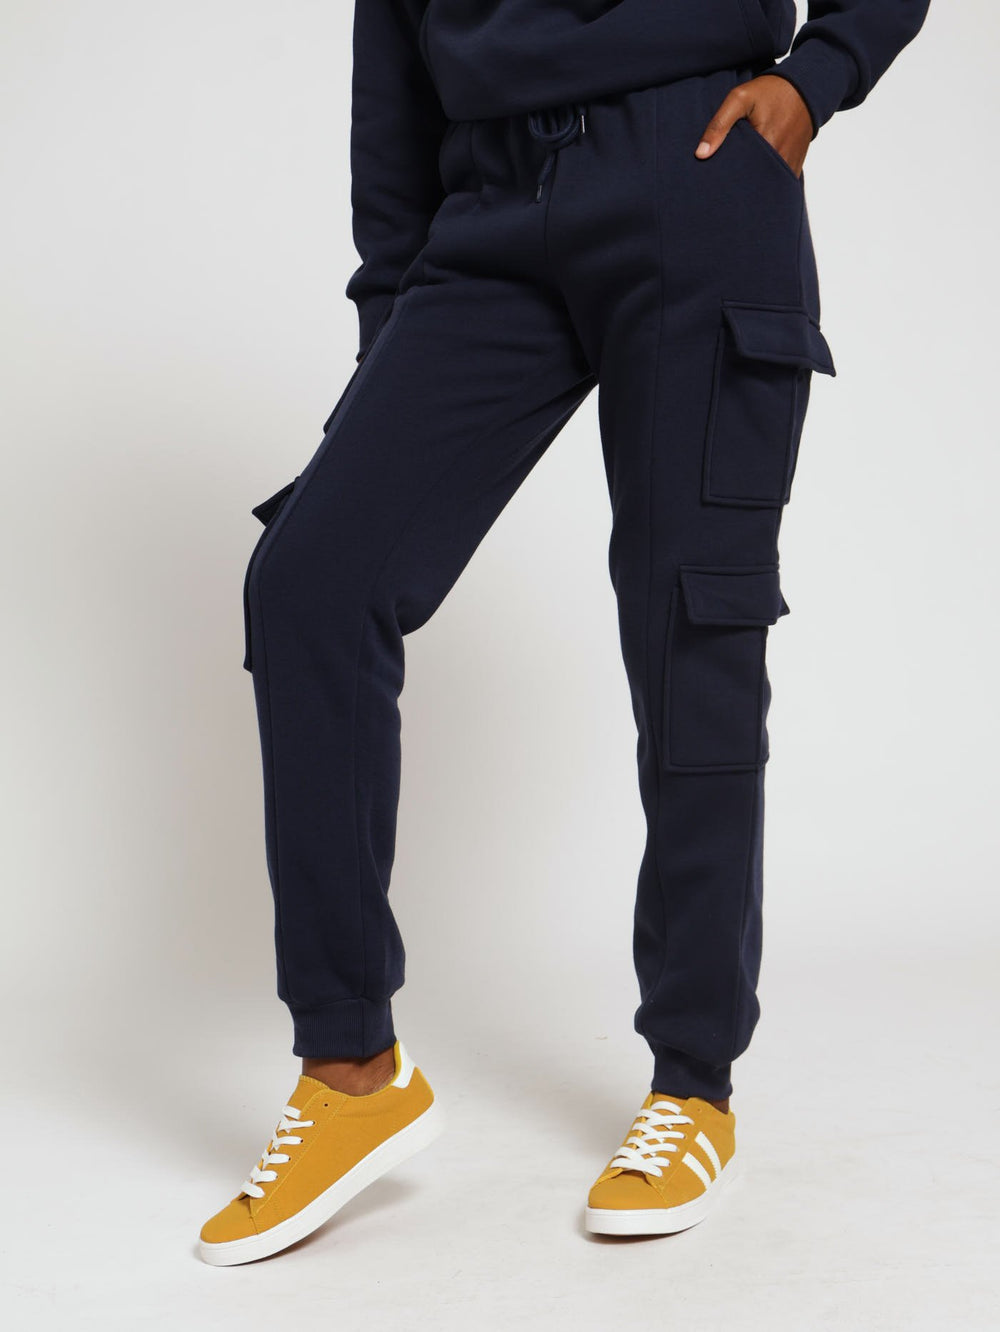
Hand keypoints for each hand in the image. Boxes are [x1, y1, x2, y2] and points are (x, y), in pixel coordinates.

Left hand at [694, 74, 813, 178]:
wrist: (805, 87)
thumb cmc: (770, 91)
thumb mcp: (740, 99)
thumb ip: (719, 124)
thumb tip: (701, 154)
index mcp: (766, 146)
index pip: (740, 176)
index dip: (727, 180)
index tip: (715, 181)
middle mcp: (780, 160)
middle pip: (753, 185)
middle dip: (739, 187)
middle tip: (724, 186)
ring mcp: (789, 165)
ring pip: (766, 186)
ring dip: (753, 187)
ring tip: (738, 184)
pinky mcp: (795, 166)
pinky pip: (778, 182)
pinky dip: (766, 182)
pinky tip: (754, 179)